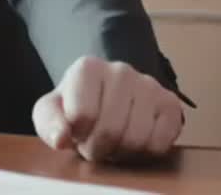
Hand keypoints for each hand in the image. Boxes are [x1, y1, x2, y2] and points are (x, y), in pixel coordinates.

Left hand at [32, 56, 183, 161]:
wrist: (106, 100)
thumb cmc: (75, 108)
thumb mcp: (51, 113)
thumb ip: (49, 124)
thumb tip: (61, 138)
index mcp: (88, 68)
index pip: (82, 116)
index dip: (78, 134)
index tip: (77, 129)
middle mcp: (121, 70)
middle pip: (110, 131)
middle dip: (99, 147)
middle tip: (96, 141)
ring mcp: (149, 85)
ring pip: (136, 139)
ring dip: (122, 151)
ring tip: (114, 140)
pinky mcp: (171, 103)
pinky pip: (160, 143)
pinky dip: (146, 152)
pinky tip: (135, 138)